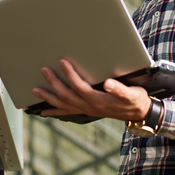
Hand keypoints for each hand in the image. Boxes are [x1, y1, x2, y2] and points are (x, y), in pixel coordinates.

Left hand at [33, 59, 151, 120]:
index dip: (70, 75)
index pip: (80, 87)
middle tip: (44, 70)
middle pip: (66, 95)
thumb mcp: (132, 94)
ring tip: (36, 90)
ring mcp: (86, 110)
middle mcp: (89, 106)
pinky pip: (66, 112)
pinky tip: (44, 111)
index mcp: (99, 100)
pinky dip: (54, 111)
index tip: (63, 62)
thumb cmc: (134, 100)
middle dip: (54, 83)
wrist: (138, 112)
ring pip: (63, 105)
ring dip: (49, 97)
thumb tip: (109, 84)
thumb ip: (120, 89)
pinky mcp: (86, 110)